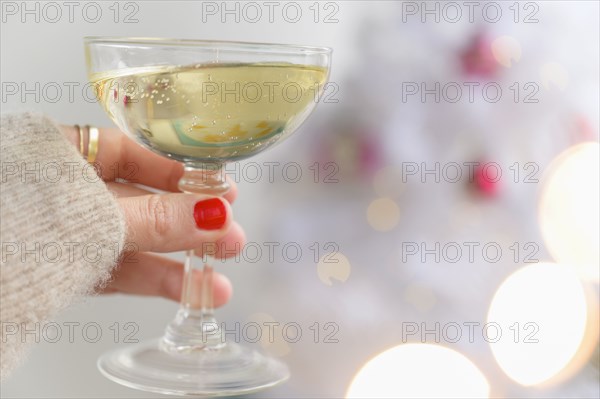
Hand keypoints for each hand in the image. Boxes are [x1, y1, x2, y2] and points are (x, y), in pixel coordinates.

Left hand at [61, 125, 245, 305]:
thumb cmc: (9, 230)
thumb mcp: (92, 217)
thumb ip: (154, 219)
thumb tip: (216, 215)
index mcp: (61, 153)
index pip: (133, 153)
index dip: (181, 172)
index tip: (220, 189)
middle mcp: (64, 189)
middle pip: (140, 202)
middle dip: (189, 224)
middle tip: (231, 238)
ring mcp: (63, 232)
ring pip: (132, 242)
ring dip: (176, 263)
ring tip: (218, 284)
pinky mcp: (65, 270)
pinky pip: (116, 271)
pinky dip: (150, 282)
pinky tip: (186, 292)